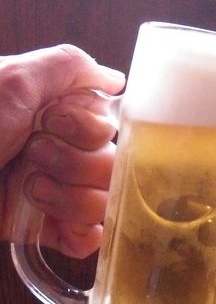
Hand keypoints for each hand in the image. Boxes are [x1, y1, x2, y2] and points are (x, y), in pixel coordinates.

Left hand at [0, 44, 124, 257]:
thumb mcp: (10, 81)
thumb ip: (67, 66)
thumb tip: (116, 80)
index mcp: (56, 118)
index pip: (108, 128)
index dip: (88, 130)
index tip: (52, 123)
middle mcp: (60, 153)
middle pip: (111, 166)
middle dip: (76, 164)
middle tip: (33, 156)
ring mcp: (56, 193)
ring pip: (104, 201)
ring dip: (72, 199)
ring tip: (31, 190)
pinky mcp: (46, 228)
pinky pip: (90, 237)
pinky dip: (80, 234)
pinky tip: (58, 225)